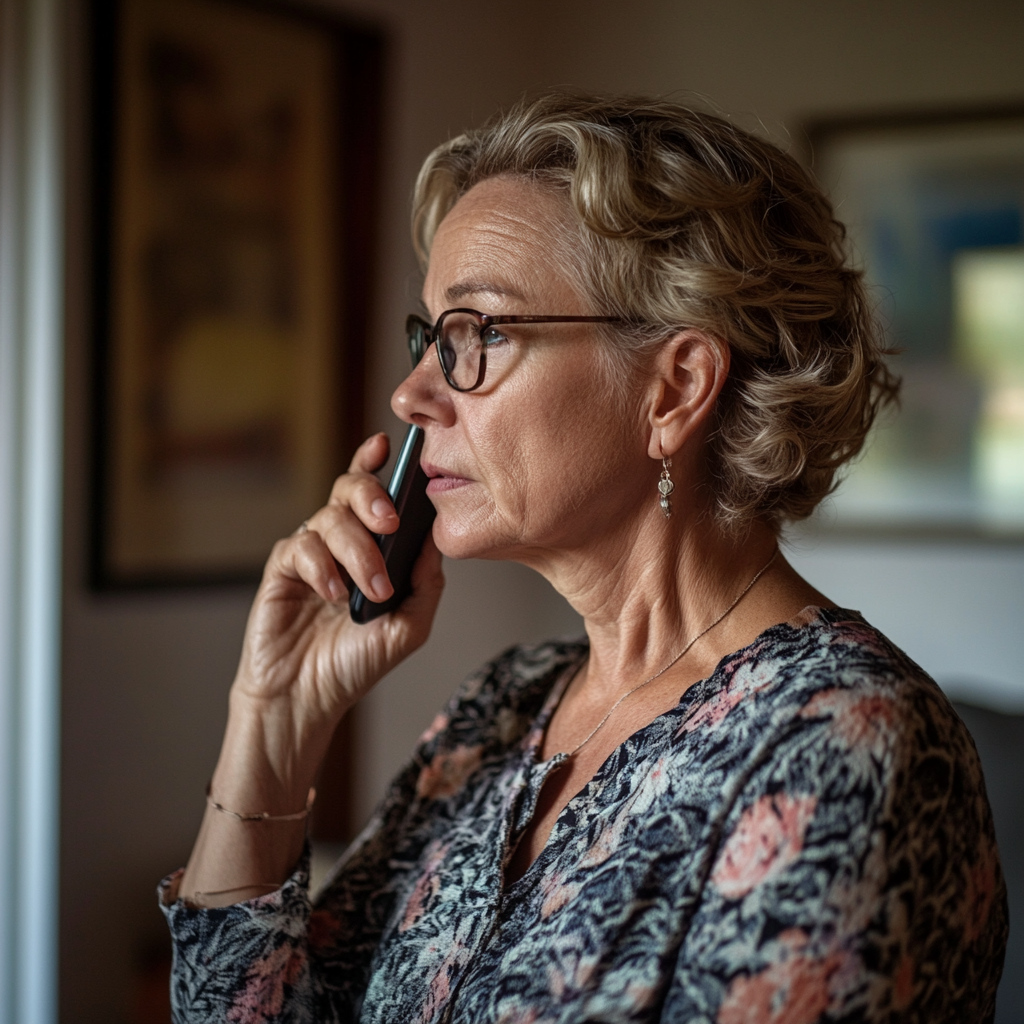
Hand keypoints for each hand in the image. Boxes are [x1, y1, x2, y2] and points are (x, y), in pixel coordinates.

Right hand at [230, 432, 444, 764]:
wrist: (308, 697)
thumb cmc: (357, 663)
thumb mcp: (409, 627)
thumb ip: (425, 583)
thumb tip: (433, 541)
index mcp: (375, 546)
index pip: (378, 493)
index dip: (380, 464)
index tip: (390, 446)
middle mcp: (343, 540)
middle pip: (351, 489)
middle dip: (373, 497)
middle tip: (389, 523)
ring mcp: (312, 551)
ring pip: (331, 519)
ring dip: (357, 553)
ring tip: (370, 592)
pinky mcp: (283, 567)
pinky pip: (302, 547)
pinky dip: (322, 568)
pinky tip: (332, 595)